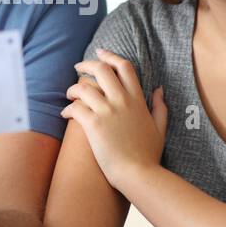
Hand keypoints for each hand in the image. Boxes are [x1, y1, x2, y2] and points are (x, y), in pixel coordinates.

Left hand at [62, 48, 167, 190]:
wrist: (138, 174)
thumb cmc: (148, 155)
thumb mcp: (160, 127)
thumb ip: (160, 107)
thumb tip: (159, 90)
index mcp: (138, 99)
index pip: (124, 67)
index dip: (110, 56)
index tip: (100, 52)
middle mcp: (122, 100)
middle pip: (101, 70)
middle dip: (86, 65)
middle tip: (78, 68)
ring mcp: (107, 111)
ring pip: (83, 87)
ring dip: (73, 89)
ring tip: (69, 95)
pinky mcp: (93, 124)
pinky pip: (75, 107)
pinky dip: (67, 109)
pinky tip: (65, 114)